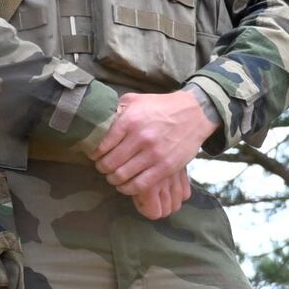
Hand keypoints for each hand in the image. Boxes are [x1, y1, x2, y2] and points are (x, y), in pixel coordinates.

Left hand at [93, 84, 214, 217]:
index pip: (102, 145)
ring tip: (114, 177)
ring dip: (113, 180)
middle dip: (102, 168)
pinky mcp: (166, 167)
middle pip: (110, 163)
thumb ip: (117, 108)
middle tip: (103, 168)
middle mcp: (140, 137)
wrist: (194, 113)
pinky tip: (126, 185)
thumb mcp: (136, 99)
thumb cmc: (161, 106)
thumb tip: (99, 119)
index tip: (95, 156)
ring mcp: (154, 154)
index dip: (94, 154)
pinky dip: (128, 188)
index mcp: (130, 120)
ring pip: (122, 176)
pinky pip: (140, 184)